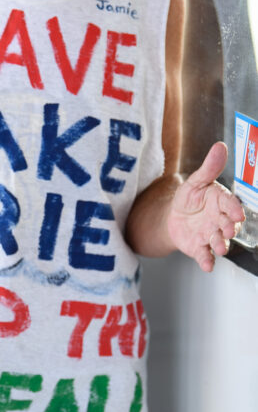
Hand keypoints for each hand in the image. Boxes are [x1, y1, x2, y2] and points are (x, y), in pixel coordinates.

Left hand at [168, 142, 244, 271]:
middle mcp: (220, 220)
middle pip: (228, 225)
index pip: (230, 204)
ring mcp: (211, 235)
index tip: (237, 212)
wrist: (173, 217)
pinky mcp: (201, 248)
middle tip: (227, 230)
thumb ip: (209, 168)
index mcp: (221, 202)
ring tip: (218, 246)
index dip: (234, 208)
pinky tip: (207, 265)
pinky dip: (207, 261)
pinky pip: (206, 256)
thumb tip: (220, 146)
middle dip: (228, 228)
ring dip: (221, 245)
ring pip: (220, 242)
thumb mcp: (196, 181)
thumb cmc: (189, 198)